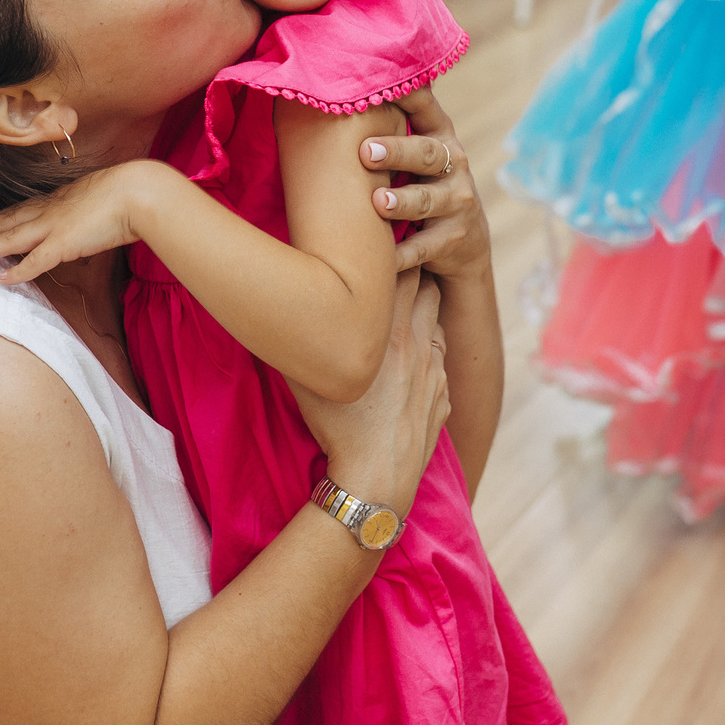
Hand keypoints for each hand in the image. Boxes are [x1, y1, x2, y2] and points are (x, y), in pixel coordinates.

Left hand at [0, 162, 164, 285]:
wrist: (139, 192)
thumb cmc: (128, 193)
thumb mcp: (99, 200)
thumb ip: (85, 212)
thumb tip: (84, 222)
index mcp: (57, 201)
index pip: (18, 209)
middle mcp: (49, 211)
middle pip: (4, 220)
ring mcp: (54, 226)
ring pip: (9, 239)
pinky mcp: (65, 243)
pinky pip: (35, 261)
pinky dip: (17, 271)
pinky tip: (0, 281)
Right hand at [289, 273, 448, 519]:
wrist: (376, 477)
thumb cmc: (336, 427)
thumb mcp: (307, 376)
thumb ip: (302, 336)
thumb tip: (281, 306)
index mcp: (386, 331)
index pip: (400, 271)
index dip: (390, 254)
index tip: (375, 248)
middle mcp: (417, 343)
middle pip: (426, 287)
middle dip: (411, 274)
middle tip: (390, 270)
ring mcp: (435, 370)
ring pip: (435, 321)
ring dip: (421, 310)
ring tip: (398, 311)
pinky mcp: (442, 395)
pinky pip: (439, 359)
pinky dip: (426, 350)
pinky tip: (407, 359)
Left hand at [360, 86, 491, 280]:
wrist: (463, 246)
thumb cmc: (423, 186)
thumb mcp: (419, 154)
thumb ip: (396, 123)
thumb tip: (347, 81)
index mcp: (441, 137)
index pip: (426, 108)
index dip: (408, 95)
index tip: (380, 84)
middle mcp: (455, 166)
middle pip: (428, 154)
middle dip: (397, 151)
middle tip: (365, 151)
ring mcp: (457, 203)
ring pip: (428, 201)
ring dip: (403, 202)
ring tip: (378, 202)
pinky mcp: (453, 240)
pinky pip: (425, 247)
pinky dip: (402, 254)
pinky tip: (383, 259)